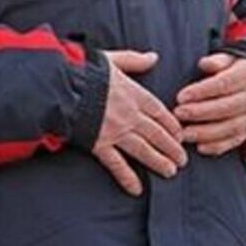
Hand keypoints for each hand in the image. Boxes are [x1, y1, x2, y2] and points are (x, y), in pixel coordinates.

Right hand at [92, 51, 186, 195]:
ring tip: (171, 172)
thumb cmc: (84, 70)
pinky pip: (117, 164)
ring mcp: (116, 131)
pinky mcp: (99, 145)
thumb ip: (134, 60)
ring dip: (158, 162)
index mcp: (133, 94)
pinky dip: (127, 177)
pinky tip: (137, 189)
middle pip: (156, 134)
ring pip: (143, 150)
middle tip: (182, 160)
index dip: (172, 124)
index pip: (160, 112)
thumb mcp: (113, 59)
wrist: (62, 86)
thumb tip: (153, 57)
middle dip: (171, 147)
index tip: (180, 134)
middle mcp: (129, 115)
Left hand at [173, 53, 245, 155]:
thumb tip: (203, 64)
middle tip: (178, 113)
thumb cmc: (235, 72)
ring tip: (183, 134)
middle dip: (200, 112)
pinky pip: (234, 142)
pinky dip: (217, 146)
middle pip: (226, 108)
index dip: (201, 91)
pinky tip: (199, 148)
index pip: (223, 84)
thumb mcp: (229, 60)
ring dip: (205, 133)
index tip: (180, 97)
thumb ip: (216, 61)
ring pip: (230, 128)